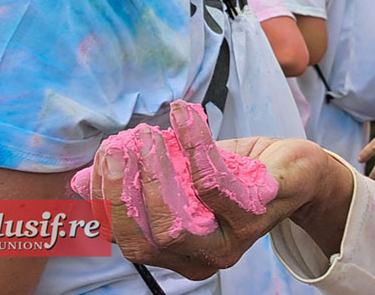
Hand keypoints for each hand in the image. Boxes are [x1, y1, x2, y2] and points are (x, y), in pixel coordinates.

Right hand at [89, 102, 351, 279]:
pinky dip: (195, 146)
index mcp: (177, 251)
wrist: (296, 166)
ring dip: (156, 173)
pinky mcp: (257, 213)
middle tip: (121, 145)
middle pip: (145, 242)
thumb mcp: (179, 174)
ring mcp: (231, 240)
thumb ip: (138, 178)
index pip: (125, 239)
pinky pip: (216, 185)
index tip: (103, 157)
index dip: (105, 202)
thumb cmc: (235, 172)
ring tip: (149, 134)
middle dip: (123, 193)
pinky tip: (186, 117)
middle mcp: (202, 257)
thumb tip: (79, 180)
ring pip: (177, 224)